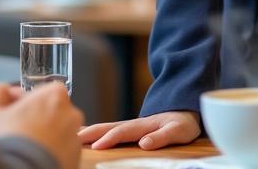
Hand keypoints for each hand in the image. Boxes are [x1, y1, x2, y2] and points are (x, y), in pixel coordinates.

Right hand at [0, 83, 82, 168]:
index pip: (42, 91)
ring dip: (43, 136)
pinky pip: (61, 151)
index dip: (25, 102)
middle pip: (51, 111)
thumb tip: (2, 91)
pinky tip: (33, 157)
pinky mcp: (75, 158)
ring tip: (24, 147)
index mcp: (54, 96)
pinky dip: (50, 153)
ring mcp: (75, 138)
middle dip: (36, 119)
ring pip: (57, 132)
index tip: (14, 112)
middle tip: (17, 131)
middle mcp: (70, 115)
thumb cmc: (9, 144)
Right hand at [78, 110, 200, 149]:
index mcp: (142, 126)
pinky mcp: (129, 129)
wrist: (185, 111)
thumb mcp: (178, 131)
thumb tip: (144, 143)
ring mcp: (129, 125)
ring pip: (105, 127)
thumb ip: (162, 136)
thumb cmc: (182, 123)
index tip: (96, 146)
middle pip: (107, 127)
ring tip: (73, 135)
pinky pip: (109, 129)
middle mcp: (133, 124)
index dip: (109, 139)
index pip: (122, 132)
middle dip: (90, 132)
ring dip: (89, 131)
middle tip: (72, 138)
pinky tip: (85, 134)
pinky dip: (95, 131)